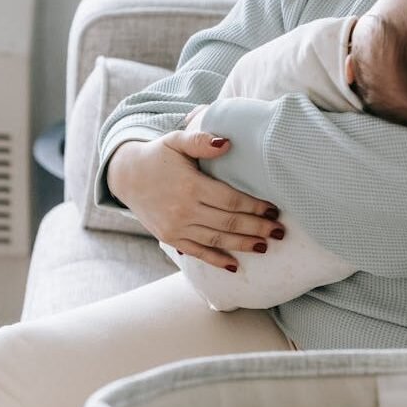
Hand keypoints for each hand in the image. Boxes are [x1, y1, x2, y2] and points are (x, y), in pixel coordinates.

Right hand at [107, 129, 283, 270]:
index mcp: (190, 185)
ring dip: (244, 244)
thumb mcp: (176, 141)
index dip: (254, 206)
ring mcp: (176, 227)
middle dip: (257, 228)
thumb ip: (200, 141)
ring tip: (266, 246)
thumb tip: (227, 143)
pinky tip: (235, 265)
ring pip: (217, 240)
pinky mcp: (170, 237)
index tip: (274, 209)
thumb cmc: (158, 156)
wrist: (126, 176)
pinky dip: (217, 260)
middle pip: (229, 222)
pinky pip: (198, 252)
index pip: (231, 200)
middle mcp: (184, 209)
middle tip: (280, 232)